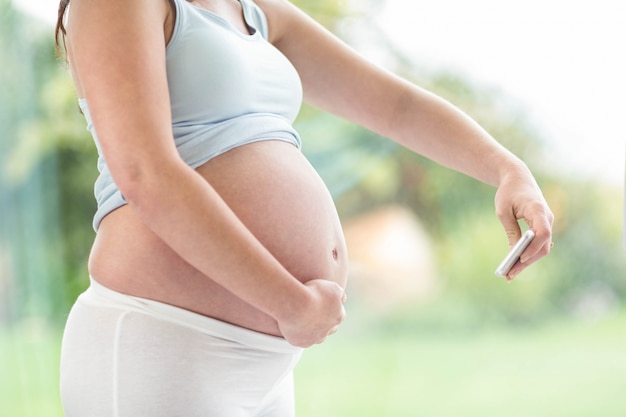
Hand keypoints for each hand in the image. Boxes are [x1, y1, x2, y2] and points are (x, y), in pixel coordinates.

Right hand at [277, 279, 346, 347]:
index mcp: (338, 317)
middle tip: (315, 313)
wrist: (295, 305)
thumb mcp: (332, 287)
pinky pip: (300, 340)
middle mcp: (327, 331)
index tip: (324, 302)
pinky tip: (293, 325)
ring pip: (315, 337)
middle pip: (330, 329)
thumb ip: (340, 293)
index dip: (332, 308)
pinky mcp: (300, 342)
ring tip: (303, 320)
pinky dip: (298, 333)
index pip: (339, 314)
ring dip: (312, 330)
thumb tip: (343, 299)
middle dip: (325, 323)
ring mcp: (314, 338)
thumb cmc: (314, 293)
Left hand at [494, 166, 553, 280]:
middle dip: (527, 261)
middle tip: (509, 275)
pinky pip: (538, 243)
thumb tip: (514, 252)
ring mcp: (547, 222)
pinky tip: (516, 265)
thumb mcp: (503, 211)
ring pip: (542, 247)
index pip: (543, 232)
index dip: (533, 247)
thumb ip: (511, 231)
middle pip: (542, 245)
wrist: (517, 178)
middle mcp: (547, 217)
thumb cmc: (508, 193)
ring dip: (527, 262)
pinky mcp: (542, 226)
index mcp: (538, 210)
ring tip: (510, 274)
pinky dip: (528, 254)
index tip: (519, 258)